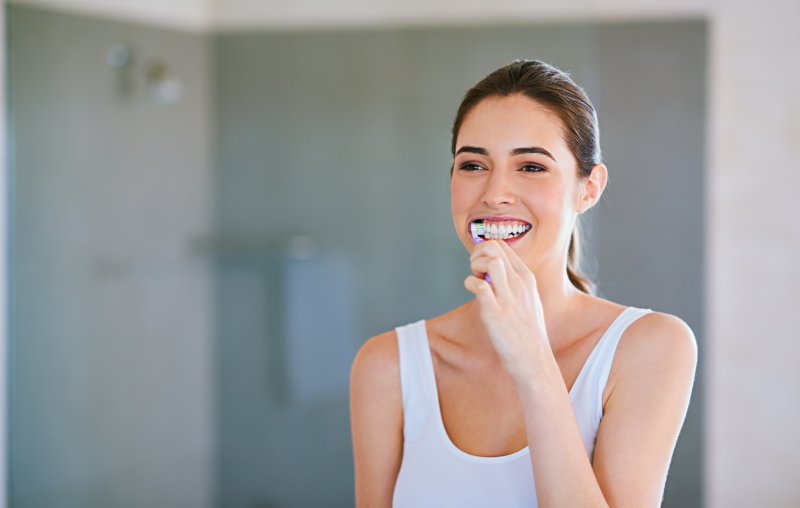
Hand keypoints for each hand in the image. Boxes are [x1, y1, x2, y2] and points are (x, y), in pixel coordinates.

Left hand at [464, 239, 548, 379]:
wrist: (533, 359)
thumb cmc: (527, 331)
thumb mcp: (528, 299)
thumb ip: (513, 282)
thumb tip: (491, 269)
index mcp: (527, 278)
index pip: (503, 246)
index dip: (485, 250)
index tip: (480, 264)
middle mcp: (519, 284)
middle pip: (494, 247)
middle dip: (477, 253)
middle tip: (474, 270)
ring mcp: (508, 298)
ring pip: (491, 262)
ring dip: (475, 265)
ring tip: (474, 279)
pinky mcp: (496, 313)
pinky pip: (479, 286)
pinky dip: (469, 283)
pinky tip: (471, 291)